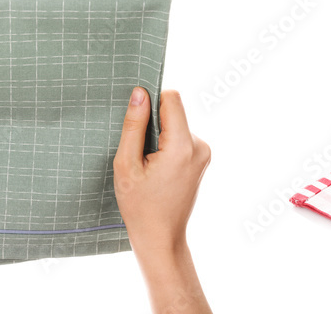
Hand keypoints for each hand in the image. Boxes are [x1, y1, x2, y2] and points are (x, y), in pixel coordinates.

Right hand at [114, 88, 211, 313]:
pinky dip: (167, 145)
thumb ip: (134, 126)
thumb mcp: (126, 165)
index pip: (172, 99)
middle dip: (153, 124)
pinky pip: (181, 137)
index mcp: (183, 146)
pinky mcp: (202, 158)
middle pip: (173, 112)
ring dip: (159, 136)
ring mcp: (204, 153)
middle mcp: (200, 146)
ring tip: (147, 164)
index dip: (152, 101)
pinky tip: (156, 169)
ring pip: (176, 124)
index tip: (137, 119)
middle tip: (139, 152)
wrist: (161, 238)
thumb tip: (140, 93)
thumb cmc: (140, 206)